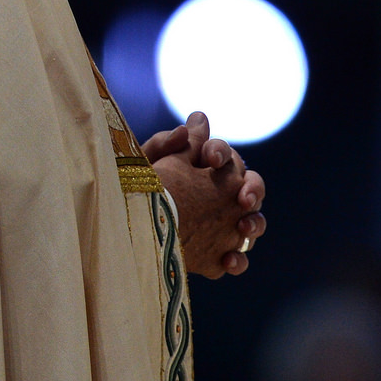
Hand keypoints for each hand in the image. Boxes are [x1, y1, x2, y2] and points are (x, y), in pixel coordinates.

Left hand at [142, 111, 266, 277]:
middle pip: (252, 187)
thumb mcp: (146, 165)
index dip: (221, 153)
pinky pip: (237, 258)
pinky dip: (237, 260)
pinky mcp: (217, 255)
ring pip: (252, 222)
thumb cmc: (137, 187)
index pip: (225, 155)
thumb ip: (169, 142)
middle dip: (253, 190)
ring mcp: (225, 226)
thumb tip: (197, 120)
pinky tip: (226, 260)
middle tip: (244, 197)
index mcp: (208, 169)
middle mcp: (224, 195)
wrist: (125, 226)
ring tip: (243, 228)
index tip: (210, 158)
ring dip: (254, 224)